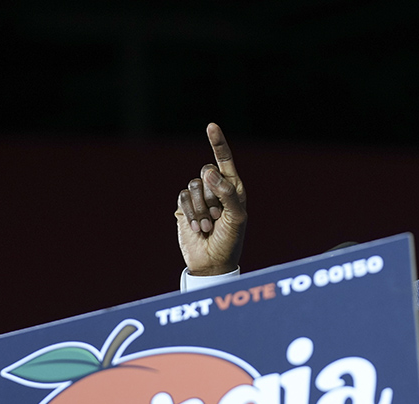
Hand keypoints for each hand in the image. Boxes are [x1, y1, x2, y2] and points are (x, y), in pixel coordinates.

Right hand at [175, 123, 246, 275]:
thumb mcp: (236, 217)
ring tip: (208, 225)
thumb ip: (226, 193)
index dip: (217, 143)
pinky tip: (197, 228)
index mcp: (233, 188)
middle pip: (205, 172)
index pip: (224, 161)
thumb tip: (208, 172)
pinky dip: (190, 214)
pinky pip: (183, 198)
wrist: (212, 262)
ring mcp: (199, 198)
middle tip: (217, 215)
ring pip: (193, 186)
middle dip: (211, 195)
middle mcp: (216, 189)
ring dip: (201, 209)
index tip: (211, 126)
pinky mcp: (184, 207)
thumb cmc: (230, 240)